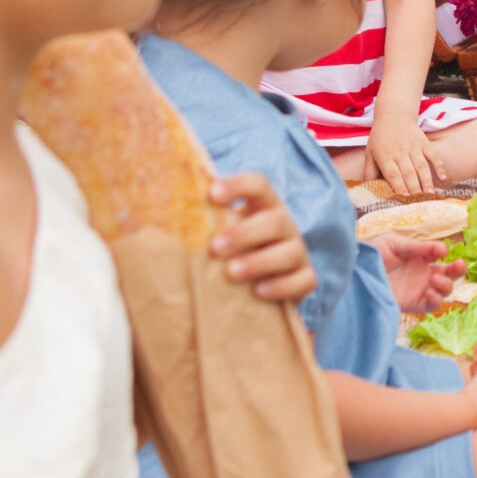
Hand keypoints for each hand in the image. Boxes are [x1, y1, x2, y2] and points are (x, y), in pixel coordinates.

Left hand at [209, 172, 314, 301]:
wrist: (258, 283)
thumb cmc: (232, 252)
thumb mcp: (222, 232)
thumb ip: (206, 222)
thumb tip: (170, 216)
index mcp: (264, 205)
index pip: (258, 185)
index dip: (237, 186)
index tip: (211, 195)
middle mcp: (285, 225)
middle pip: (275, 220)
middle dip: (244, 234)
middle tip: (215, 247)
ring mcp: (298, 251)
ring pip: (290, 252)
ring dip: (260, 261)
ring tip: (231, 272)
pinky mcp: (306, 278)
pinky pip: (303, 281)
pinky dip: (281, 286)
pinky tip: (257, 292)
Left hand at [363, 112, 445, 196]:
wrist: (394, 115)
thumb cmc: (380, 138)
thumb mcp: (369, 153)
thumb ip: (369, 171)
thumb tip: (368, 189)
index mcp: (385, 156)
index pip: (393, 174)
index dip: (399, 186)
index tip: (403, 199)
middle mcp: (400, 151)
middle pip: (408, 172)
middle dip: (414, 188)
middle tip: (418, 202)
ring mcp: (413, 147)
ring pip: (421, 166)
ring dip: (426, 181)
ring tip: (429, 194)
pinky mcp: (424, 142)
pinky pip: (433, 155)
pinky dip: (439, 166)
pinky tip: (443, 178)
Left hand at [374, 233, 464, 312]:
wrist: (356, 276)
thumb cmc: (372, 257)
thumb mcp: (393, 244)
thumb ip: (416, 247)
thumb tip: (442, 250)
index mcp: (419, 256)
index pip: (439, 254)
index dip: (443, 251)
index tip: (441, 251)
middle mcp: (423, 273)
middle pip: (450, 273)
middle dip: (458, 269)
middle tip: (459, 264)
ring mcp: (420, 290)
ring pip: (445, 290)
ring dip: (446, 284)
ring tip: (434, 280)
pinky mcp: (413, 304)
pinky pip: (432, 305)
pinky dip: (437, 300)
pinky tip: (430, 292)